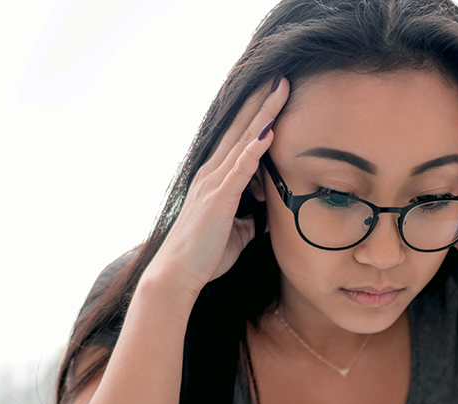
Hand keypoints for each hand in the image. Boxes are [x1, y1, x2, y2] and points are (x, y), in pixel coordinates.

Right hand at [152, 77, 289, 298]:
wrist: (176, 274)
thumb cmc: (204, 255)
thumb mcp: (235, 232)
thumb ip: (249, 218)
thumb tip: (265, 217)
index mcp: (216, 179)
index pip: (240, 138)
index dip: (257, 114)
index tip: (274, 92)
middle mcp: (212, 173)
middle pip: (241, 128)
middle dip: (262, 101)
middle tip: (280, 75)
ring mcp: (214, 183)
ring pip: (243, 140)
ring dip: (263, 113)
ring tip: (281, 88)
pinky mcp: (219, 199)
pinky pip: (240, 169)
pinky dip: (255, 149)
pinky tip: (269, 132)